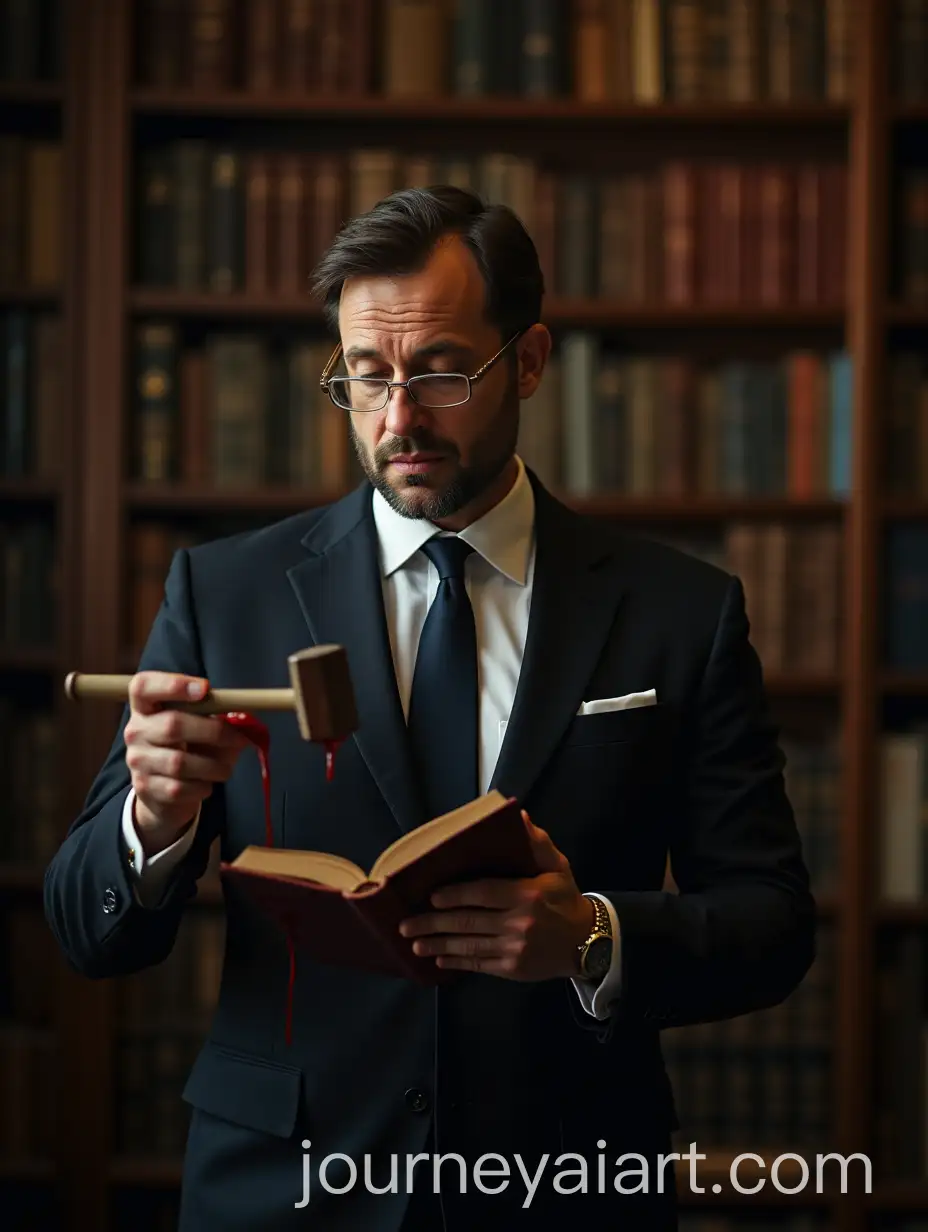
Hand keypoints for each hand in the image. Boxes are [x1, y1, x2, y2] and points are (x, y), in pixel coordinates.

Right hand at [124, 671, 250, 856]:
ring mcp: (138, 761)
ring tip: (226, 769)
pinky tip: (207, 784)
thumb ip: (215, 718)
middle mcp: (135, 730)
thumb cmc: (187, 747)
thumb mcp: (198, 726)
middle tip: (239, 739)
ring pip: (179, 762)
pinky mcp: (145, 788)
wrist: (162, 791)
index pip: (144, 686)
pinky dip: (201, 787)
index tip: (205, 688)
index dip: (172, 684)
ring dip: (212, 766)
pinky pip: (179, 788)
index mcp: (146, 706)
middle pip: (172, 725)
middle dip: (213, 732)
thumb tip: (244, 721)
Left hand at [398, 810, 595, 980]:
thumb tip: (517, 816)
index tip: (431, 896)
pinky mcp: (513, 969)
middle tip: (407, 924)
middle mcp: (520, 923)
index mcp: (527, 894)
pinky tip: (439, 959)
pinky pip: (479, 964)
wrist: (587, 941)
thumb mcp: (557, 866)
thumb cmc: (565, 898)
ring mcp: (515, 949)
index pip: (483, 893)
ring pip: (469, 945)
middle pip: (468, 922)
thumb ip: (536, 842)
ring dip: (438, 945)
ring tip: (414, 944)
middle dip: (433, 923)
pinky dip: (457, 962)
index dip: (454, 895)